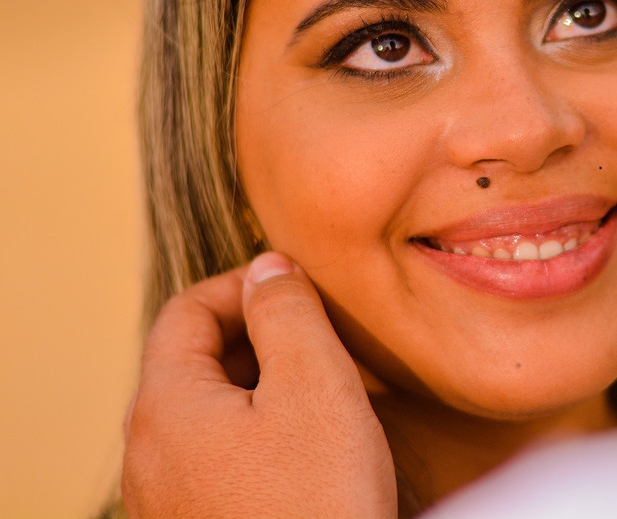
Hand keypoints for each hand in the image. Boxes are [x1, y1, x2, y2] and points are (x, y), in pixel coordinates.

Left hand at [122, 253, 396, 518]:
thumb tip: (267, 267)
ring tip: (321, 393)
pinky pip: (216, 458)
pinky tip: (307, 452)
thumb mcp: (314, 384)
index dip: (242, 285)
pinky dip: (256, 433)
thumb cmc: (317, 501)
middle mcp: (149, 452)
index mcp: (164, 405)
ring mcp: (166, 499)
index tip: (296, 287)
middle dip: (255, 337)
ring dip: (260, 386)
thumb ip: (286, 312)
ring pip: (207, 412)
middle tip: (319, 338)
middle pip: (190, 361)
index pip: (184, 311)